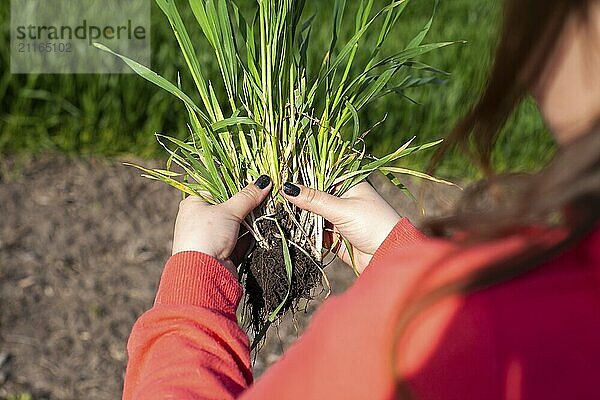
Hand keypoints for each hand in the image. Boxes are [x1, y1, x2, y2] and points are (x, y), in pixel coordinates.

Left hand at [172, 175, 272, 277]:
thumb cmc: (207, 236)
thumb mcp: (228, 211)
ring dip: (251, 220)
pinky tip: (264, 229)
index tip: (255, 181)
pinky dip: (251, 236)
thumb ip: (248, 196)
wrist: (203, 275)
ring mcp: (213, 237)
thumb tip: (264, 181)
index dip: (236, 184)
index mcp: (195, 204)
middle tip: (265, 195)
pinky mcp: (223, 251)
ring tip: (268, 211)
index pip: (217, 187)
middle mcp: (201, 219)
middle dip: (248, 203)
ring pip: (237, 223)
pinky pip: (240, 239)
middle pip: (229, 206)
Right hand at [281, 181, 400, 273]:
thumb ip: (314, 200)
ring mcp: (337, 217)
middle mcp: (341, 198)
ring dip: (299, 216)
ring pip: (311, 214)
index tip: (280, 175)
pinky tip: (290, 230)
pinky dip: (304, 232)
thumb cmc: (373, 224)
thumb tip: (287, 187)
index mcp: (347, 183)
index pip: (320, 174)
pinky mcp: (333, 236)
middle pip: (313, 195)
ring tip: (278, 213)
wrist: (389, 256)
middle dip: (297, 198)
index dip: (301, 175)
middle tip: (275, 197)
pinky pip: (314, 232)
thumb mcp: (342, 209)